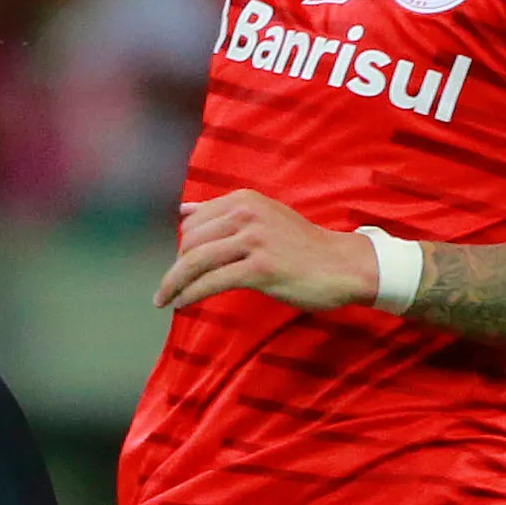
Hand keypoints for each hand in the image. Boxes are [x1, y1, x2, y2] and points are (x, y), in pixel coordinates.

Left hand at [154, 189, 381, 313]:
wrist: (341, 265)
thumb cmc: (302, 246)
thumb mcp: (263, 216)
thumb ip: (223, 213)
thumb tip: (183, 209)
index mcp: (244, 200)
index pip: (193, 222)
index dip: (181, 247)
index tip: (178, 266)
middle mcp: (247, 214)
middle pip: (190, 242)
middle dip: (175, 268)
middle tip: (170, 288)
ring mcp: (254, 240)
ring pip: (196, 262)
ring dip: (174, 284)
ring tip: (164, 299)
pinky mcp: (260, 268)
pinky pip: (212, 282)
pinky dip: (191, 295)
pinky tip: (182, 304)